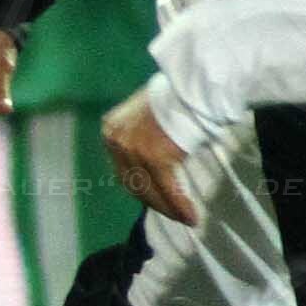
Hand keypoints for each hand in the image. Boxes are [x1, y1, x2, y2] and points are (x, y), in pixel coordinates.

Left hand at [101, 84, 200, 225]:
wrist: (193, 87)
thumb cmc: (176, 97)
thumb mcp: (146, 115)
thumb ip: (142, 136)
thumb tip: (154, 163)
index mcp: (111, 129)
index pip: (122, 168)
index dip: (139, 188)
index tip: (154, 200)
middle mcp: (116, 139)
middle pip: (132, 182)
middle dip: (153, 202)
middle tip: (172, 214)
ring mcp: (133, 149)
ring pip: (149, 189)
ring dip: (168, 208)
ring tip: (184, 219)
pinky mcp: (155, 157)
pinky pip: (169, 188)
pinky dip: (179, 205)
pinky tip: (191, 216)